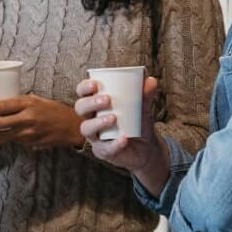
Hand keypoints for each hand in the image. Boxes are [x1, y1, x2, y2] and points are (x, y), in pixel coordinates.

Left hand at [0, 94, 86, 149]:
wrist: (71, 126)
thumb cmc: (53, 110)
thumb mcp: (36, 100)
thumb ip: (18, 102)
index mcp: (27, 104)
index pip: (0, 106)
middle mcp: (26, 118)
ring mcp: (28, 133)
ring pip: (1, 134)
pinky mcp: (29, 143)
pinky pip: (11, 140)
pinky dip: (1, 138)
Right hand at [75, 77, 168, 192]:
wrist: (147, 149)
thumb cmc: (138, 123)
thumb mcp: (143, 108)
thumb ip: (145, 95)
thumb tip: (151, 80)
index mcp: (96, 105)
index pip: (82, 93)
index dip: (84, 88)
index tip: (95, 84)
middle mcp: (91, 119)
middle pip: (80, 109)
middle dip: (90, 103)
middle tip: (107, 99)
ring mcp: (95, 136)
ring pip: (86, 128)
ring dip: (98, 122)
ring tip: (113, 118)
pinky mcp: (102, 151)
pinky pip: (104, 148)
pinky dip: (114, 144)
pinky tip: (124, 139)